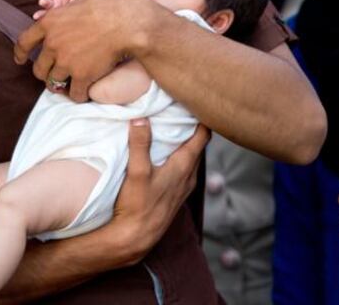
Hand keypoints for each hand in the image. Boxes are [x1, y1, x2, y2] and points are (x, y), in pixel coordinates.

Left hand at [15, 0, 154, 101]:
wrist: (127, 22)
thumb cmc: (111, 5)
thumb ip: (73, 7)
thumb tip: (77, 8)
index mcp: (49, 22)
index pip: (24, 41)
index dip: (20, 53)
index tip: (20, 60)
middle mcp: (52, 44)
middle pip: (38, 67)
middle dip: (44, 72)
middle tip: (53, 74)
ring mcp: (65, 62)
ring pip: (53, 82)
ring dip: (60, 85)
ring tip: (68, 86)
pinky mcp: (81, 76)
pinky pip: (74, 93)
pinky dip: (78, 95)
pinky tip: (83, 94)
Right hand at [103, 119, 210, 264]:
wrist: (135, 238)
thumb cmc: (138, 206)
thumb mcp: (137, 172)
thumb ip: (139, 144)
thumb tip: (140, 117)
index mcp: (184, 166)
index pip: (203, 136)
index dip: (201, 117)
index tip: (195, 100)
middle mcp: (189, 176)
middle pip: (198, 145)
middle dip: (192, 127)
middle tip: (182, 107)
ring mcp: (183, 186)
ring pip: (190, 157)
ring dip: (184, 142)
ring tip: (173, 126)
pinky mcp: (174, 195)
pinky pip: (183, 168)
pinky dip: (178, 156)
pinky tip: (165, 154)